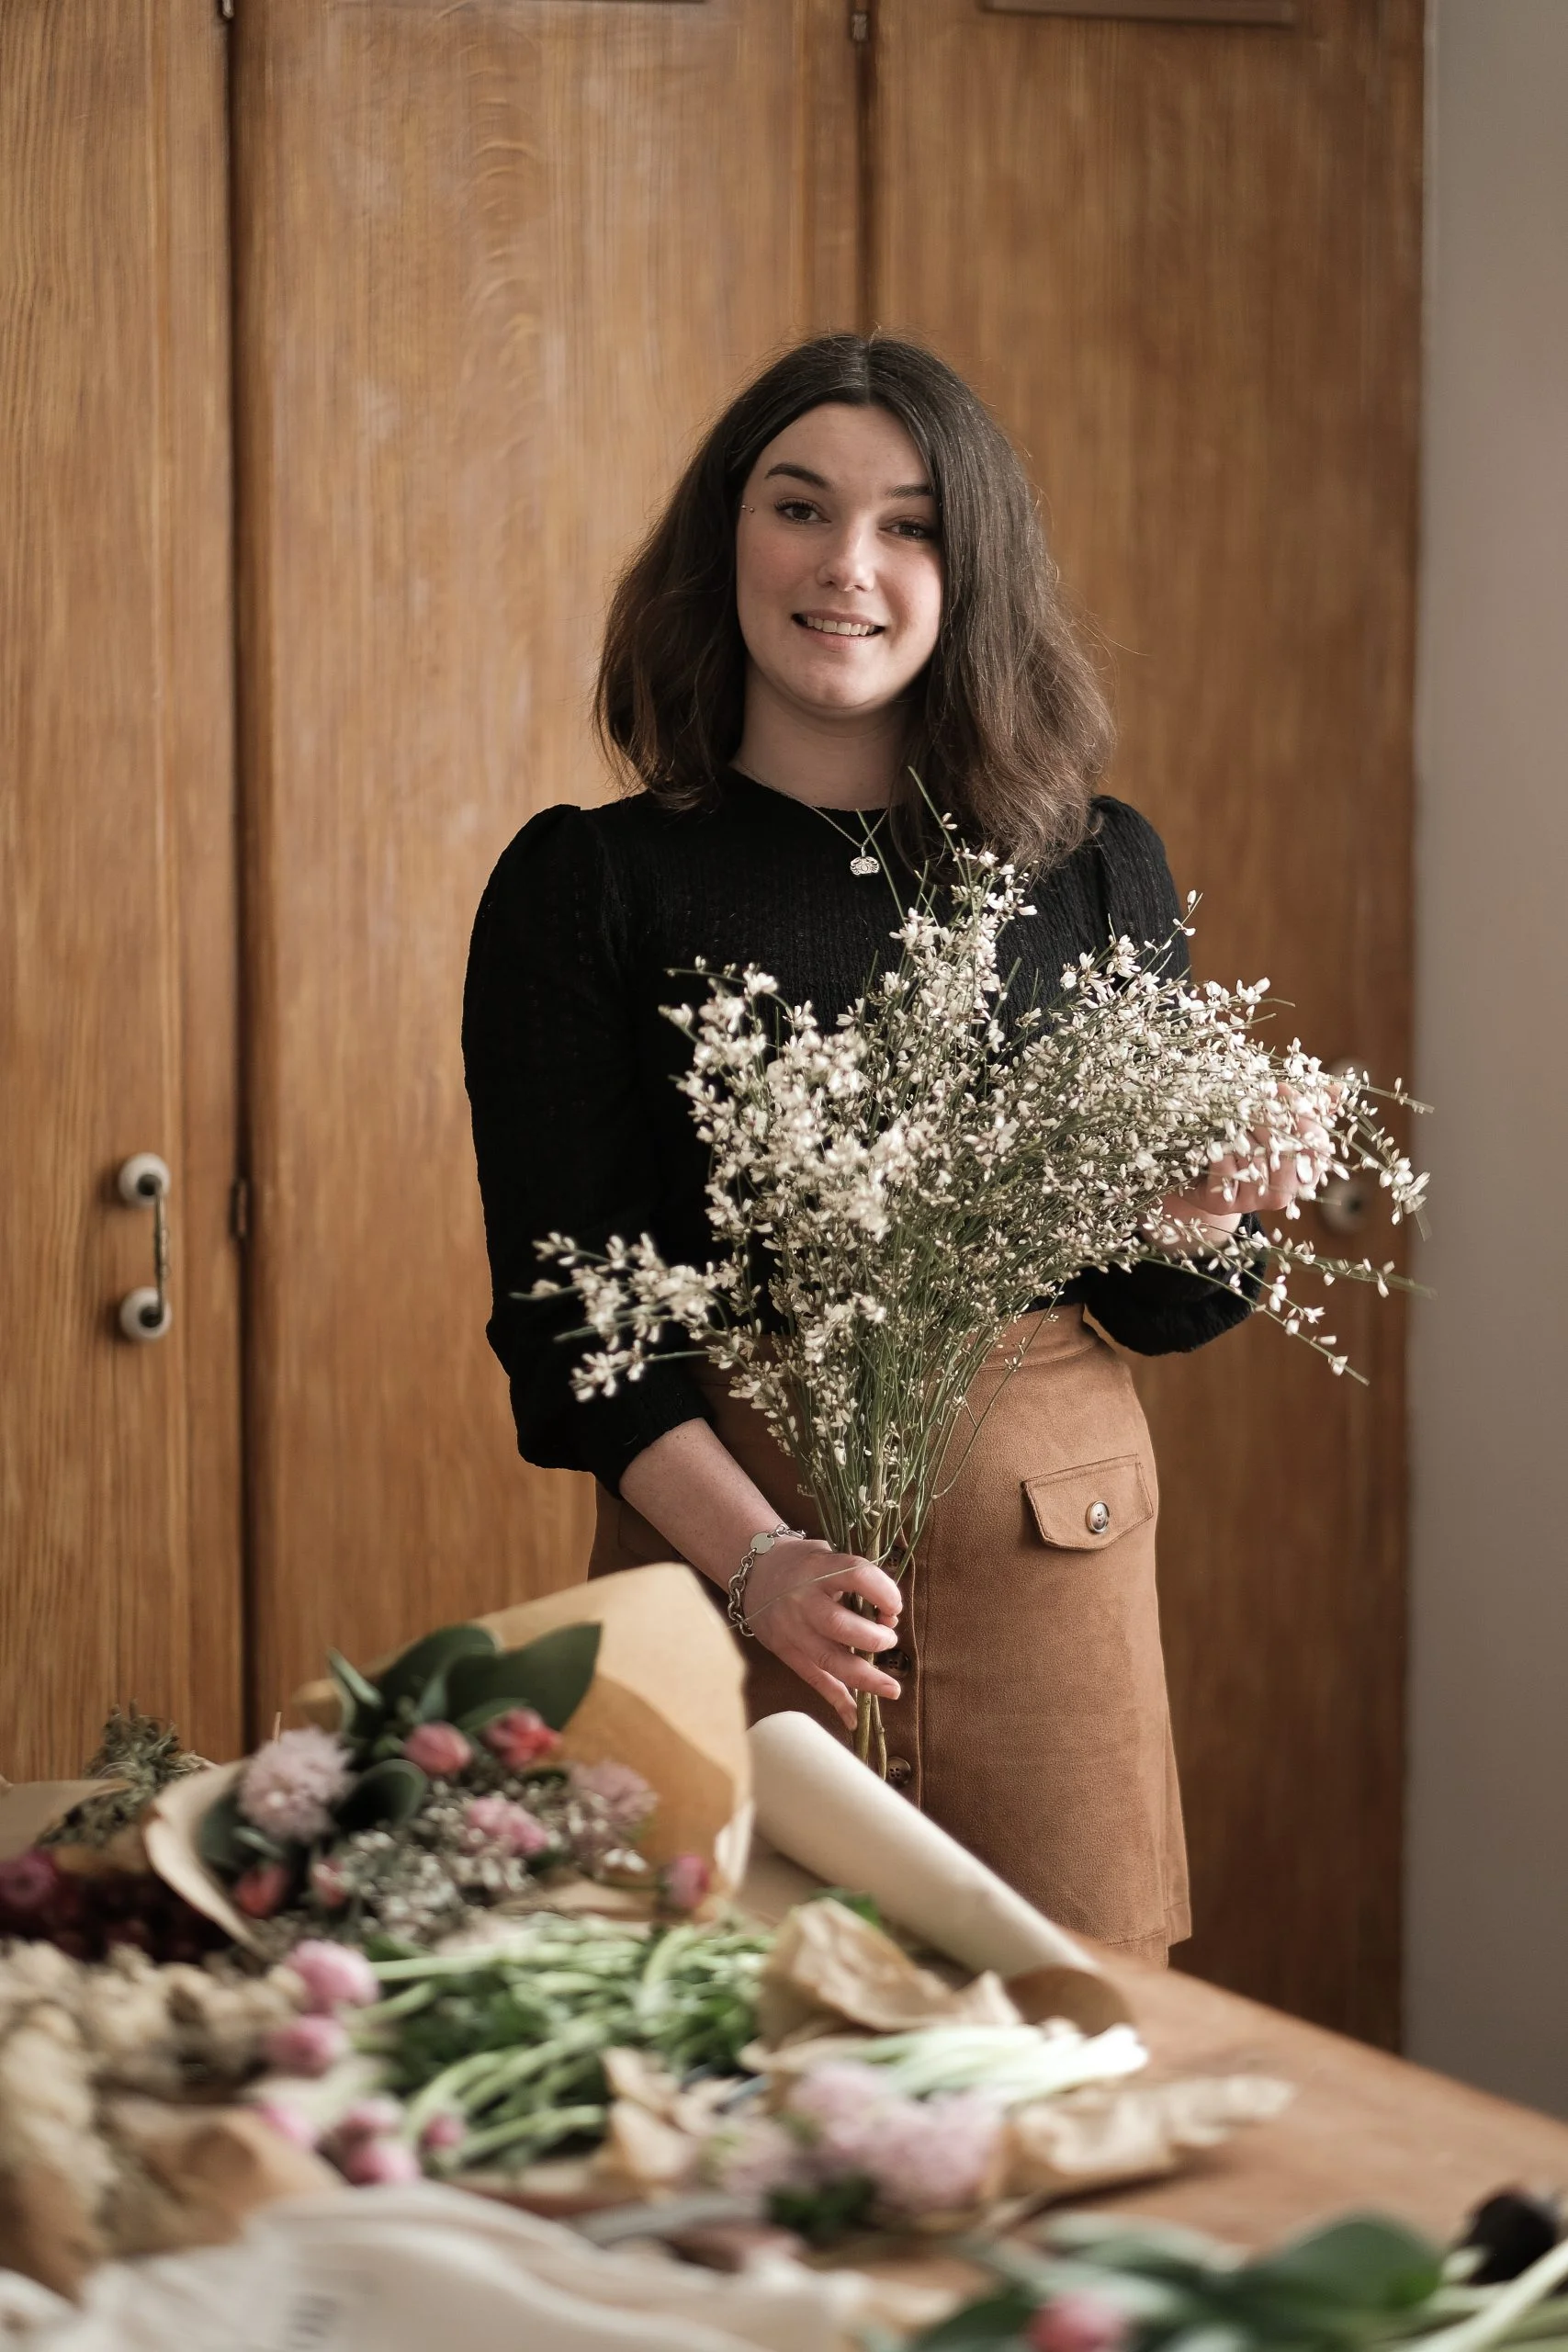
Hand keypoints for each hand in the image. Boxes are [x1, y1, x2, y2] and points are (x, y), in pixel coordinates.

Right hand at [742, 1538, 902, 1730]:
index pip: (856, 1575)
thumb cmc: (803, 1563)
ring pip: (828, 1659)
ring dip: (865, 1678)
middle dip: (874, 1639)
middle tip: (889, 1639)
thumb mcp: (828, 1555)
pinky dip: (836, 1700)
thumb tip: (889, 1619)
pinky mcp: (784, 1650)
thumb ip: (856, 1581)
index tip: (895, 1607)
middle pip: (840, 1625)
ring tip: (892, 1688)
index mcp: (818, 1568)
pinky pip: (813, 1678)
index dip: (884, 1591)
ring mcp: (792, 1629)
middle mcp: (802, 1600)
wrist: (755, 1572)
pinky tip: (854, 1718)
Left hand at [1154, 1098, 1334, 1244]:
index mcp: (1305, 1175)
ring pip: (1255, 1159)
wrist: (1204, 1180)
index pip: (1317, 1147)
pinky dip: (1221, 1150)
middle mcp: (1284, 1194)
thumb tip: (1339, 1090)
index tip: (1281, 1089)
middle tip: (1251, 1102)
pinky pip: (1227, 1169)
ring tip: (1231, 1122)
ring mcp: (1254, 1202)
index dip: (1300, 1115)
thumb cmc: (1248, 1147)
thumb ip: (1307, 1110)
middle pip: (1287, 1153)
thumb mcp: (1278, 1127)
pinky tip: (1215, 1144)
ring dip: (1241, 1134)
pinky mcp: (1223, 1203)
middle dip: (1268, 1121)